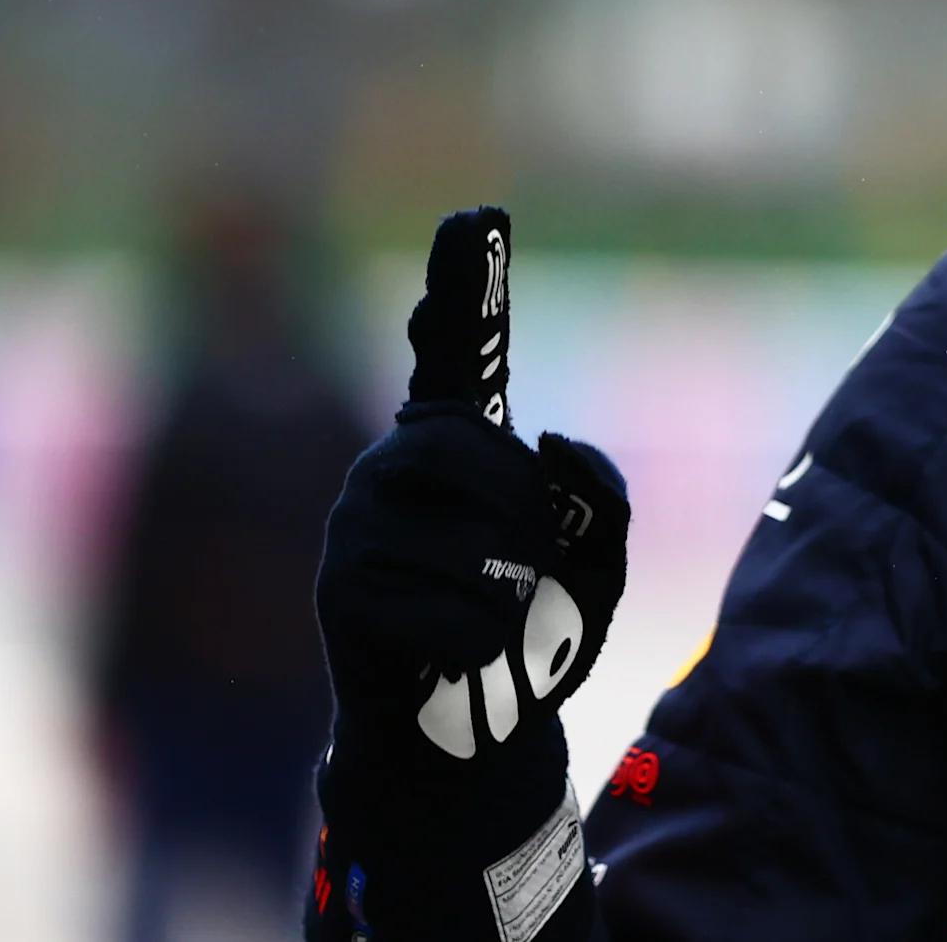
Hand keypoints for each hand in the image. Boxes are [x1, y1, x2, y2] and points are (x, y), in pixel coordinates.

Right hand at [309, 207, 629, 941]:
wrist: (469, 732)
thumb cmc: (533, 633)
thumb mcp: (601, 564)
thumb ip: (604, 496)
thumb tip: (545, 442)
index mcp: (462, 441)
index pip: (462, 345)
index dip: (466, 280)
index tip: (479, 214)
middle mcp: (398, 463)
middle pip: (488, 464)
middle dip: (528, 531)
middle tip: (524, 580)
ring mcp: (357, 524)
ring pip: (477, 546)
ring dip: (513, 600)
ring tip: (490, 623)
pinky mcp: (342, 594)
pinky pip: (453, 612)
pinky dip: (484, 649)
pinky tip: (461, 658)